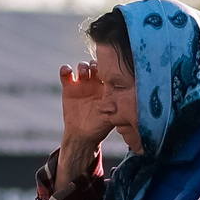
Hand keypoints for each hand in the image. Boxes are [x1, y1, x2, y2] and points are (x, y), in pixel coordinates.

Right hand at [56, 63, 117, 186]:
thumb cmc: (101, 126)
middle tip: (96, 70)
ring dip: (83, 66)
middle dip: (95, 64)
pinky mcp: (69, 87)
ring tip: (84, 73)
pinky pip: (66, 73)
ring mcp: (82, 83)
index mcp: (107, 87)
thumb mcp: (112, 115)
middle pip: (95, 64)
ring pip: (82, 66)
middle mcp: (95, 82)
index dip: (107, 68)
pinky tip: (68, 72)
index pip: (108, 71)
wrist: (83, 134)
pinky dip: (66, 70)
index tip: (108, 71)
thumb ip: (119, 107)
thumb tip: (134, 102)